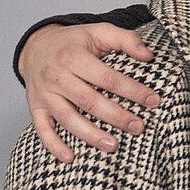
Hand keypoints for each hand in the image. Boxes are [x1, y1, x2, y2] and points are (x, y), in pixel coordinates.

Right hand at [23, 23, 152, 164]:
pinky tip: (70, 158)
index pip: (107, 77)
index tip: (154, 101)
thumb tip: (148, 56)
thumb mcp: (98, 31)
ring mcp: (44, 94)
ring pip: (68, 118)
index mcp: (73, 56)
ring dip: (90, 135)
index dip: (132, 90)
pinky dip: (54, 145)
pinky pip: (42, 129)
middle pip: (89, 100)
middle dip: (116, 116)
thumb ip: (125, 39)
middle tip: (139, 127)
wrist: (35, 46)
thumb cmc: (73, 42)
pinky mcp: (36, 107)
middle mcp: (56, 76)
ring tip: (113, 146)